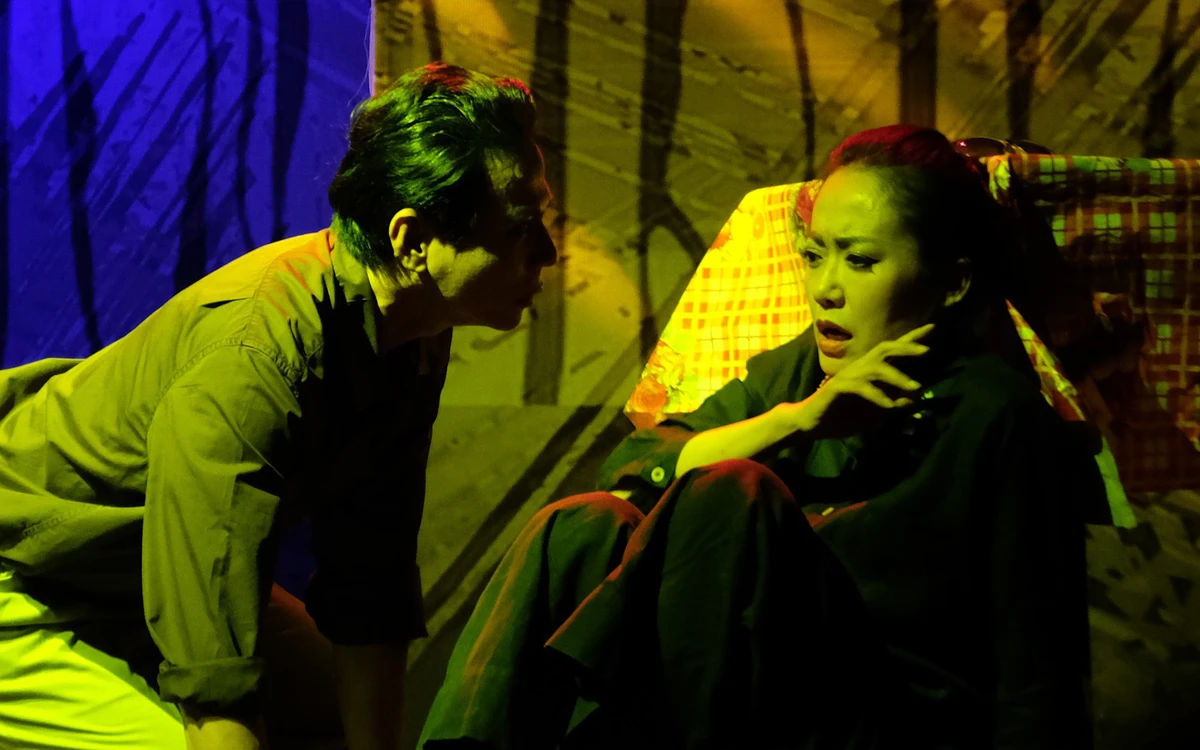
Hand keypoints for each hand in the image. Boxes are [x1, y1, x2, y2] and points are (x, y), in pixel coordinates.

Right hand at [780, 323, 933, 439]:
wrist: (809, 423)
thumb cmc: (840, 415)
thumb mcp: (872, 412)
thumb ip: (890, 403)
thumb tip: (912, 398)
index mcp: (868, 370)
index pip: (891, 349)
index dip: (911, 338)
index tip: (932, 327)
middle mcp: (859, 367)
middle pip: (885, 348)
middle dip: (906, 347)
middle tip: (927, 350)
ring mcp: (848, 376)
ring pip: (876, 367)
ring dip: (898, 377)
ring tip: (916, 388)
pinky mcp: (838, 387)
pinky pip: (861, 387)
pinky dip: (878, 396)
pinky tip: (890, 406)